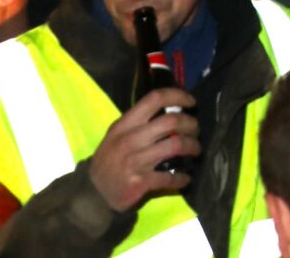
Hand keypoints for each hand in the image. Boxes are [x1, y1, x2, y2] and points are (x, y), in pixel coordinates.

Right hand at [86, 87, 197, 211]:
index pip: (154, 99)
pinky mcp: (141, 181)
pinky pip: (170, 177)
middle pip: (172, 121)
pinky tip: (186, 178)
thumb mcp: (116, 136)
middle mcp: (130, 139)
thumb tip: (172, 110)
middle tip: (196, 129)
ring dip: (193, 146)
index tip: (191, 102)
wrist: (93, 194)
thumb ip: (138, 123)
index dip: (177, 96)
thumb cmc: (109, 161)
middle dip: (191, 124)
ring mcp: (136, 161)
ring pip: (176, 145)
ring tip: (195, 149)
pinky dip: (182, 178)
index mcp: (125, 124)